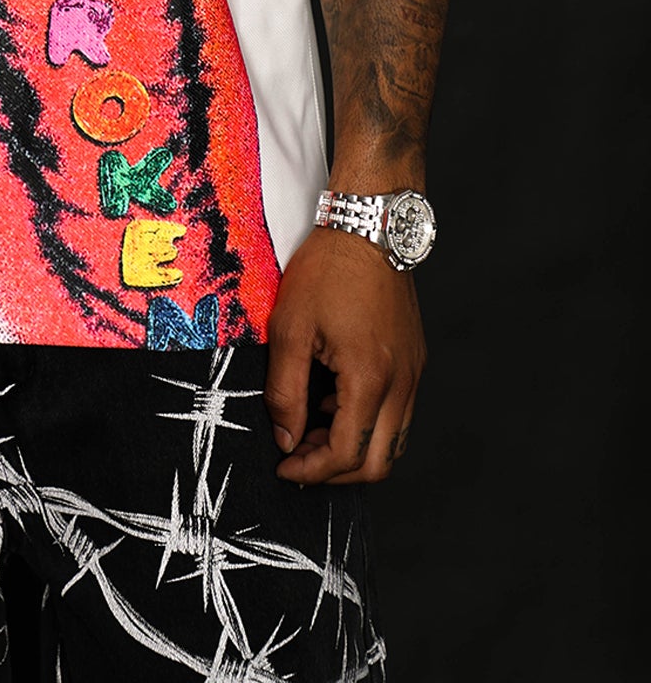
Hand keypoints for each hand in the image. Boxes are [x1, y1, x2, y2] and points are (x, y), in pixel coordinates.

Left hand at [264, 227, 424, 484]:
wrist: (369, 226)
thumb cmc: (327, 270)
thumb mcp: (290, 328)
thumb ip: (285, 391)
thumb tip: (286, 438)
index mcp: (370, 379)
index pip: (347, 454)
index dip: (312, 471)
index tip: (283, 467)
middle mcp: (402, 383)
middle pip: (379, 462)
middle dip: (336, 471)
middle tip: (299, 456)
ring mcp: (413, 372)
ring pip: (393, 441)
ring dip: (355, 448)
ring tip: (313, 427)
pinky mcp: (414, 360)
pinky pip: (398, 413)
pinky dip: (368, 422)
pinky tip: (333, 399)